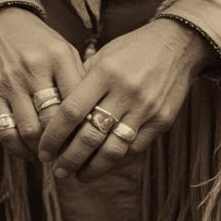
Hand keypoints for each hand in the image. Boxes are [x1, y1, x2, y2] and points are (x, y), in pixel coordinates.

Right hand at [0, 7, 84, 160]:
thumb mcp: (64, 51)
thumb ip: (79, 80)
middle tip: (70, 155)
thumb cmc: (39, 44)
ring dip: (41, 149)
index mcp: (58, 57)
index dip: (85, 126)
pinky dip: (18, 148)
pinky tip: (28, 150)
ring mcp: (10, 82)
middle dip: (63, 143)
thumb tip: (95, 117)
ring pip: (30, 130)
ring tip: (50, 155)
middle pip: (54, 119)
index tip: (88, 140)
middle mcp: (34, 68)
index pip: (77, 100)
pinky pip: (5, 132)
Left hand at [38, 19, 214, 180]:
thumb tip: (56, 112)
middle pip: (90, 136)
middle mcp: (125, 92)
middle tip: (56, 170)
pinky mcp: (161, 121)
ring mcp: (145, 108)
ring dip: (92, 169)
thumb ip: (82, 81)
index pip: (72, 111)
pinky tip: (103, 166)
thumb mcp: (103, 55)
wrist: (176, 45)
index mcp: (105, 72)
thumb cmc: (132, 49)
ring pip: (113, 150)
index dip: (54, 136)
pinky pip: (134, 150)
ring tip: (78, 175)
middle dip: (69, 159)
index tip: (44, 150)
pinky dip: (116, 162)